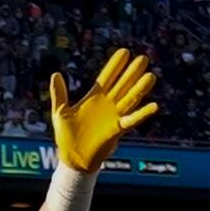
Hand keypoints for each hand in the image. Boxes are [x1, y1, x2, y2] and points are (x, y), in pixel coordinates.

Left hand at [49, 50, 158, 172]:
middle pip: (123, 84)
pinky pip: (132, 120)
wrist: (72, 159)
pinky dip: (143, 113)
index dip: (116, 65)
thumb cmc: (66, 136)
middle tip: (143, 58)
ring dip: (140, 88)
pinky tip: (154, 106)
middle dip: (132, 72)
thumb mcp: (59, 112)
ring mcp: (114, 116)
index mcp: (94, 98)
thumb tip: (56, 74)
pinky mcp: (117, 130)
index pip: (107, 77)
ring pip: (130, 99)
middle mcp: (107, 105)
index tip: (124, 51)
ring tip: (150, 76)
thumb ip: (59, 94)